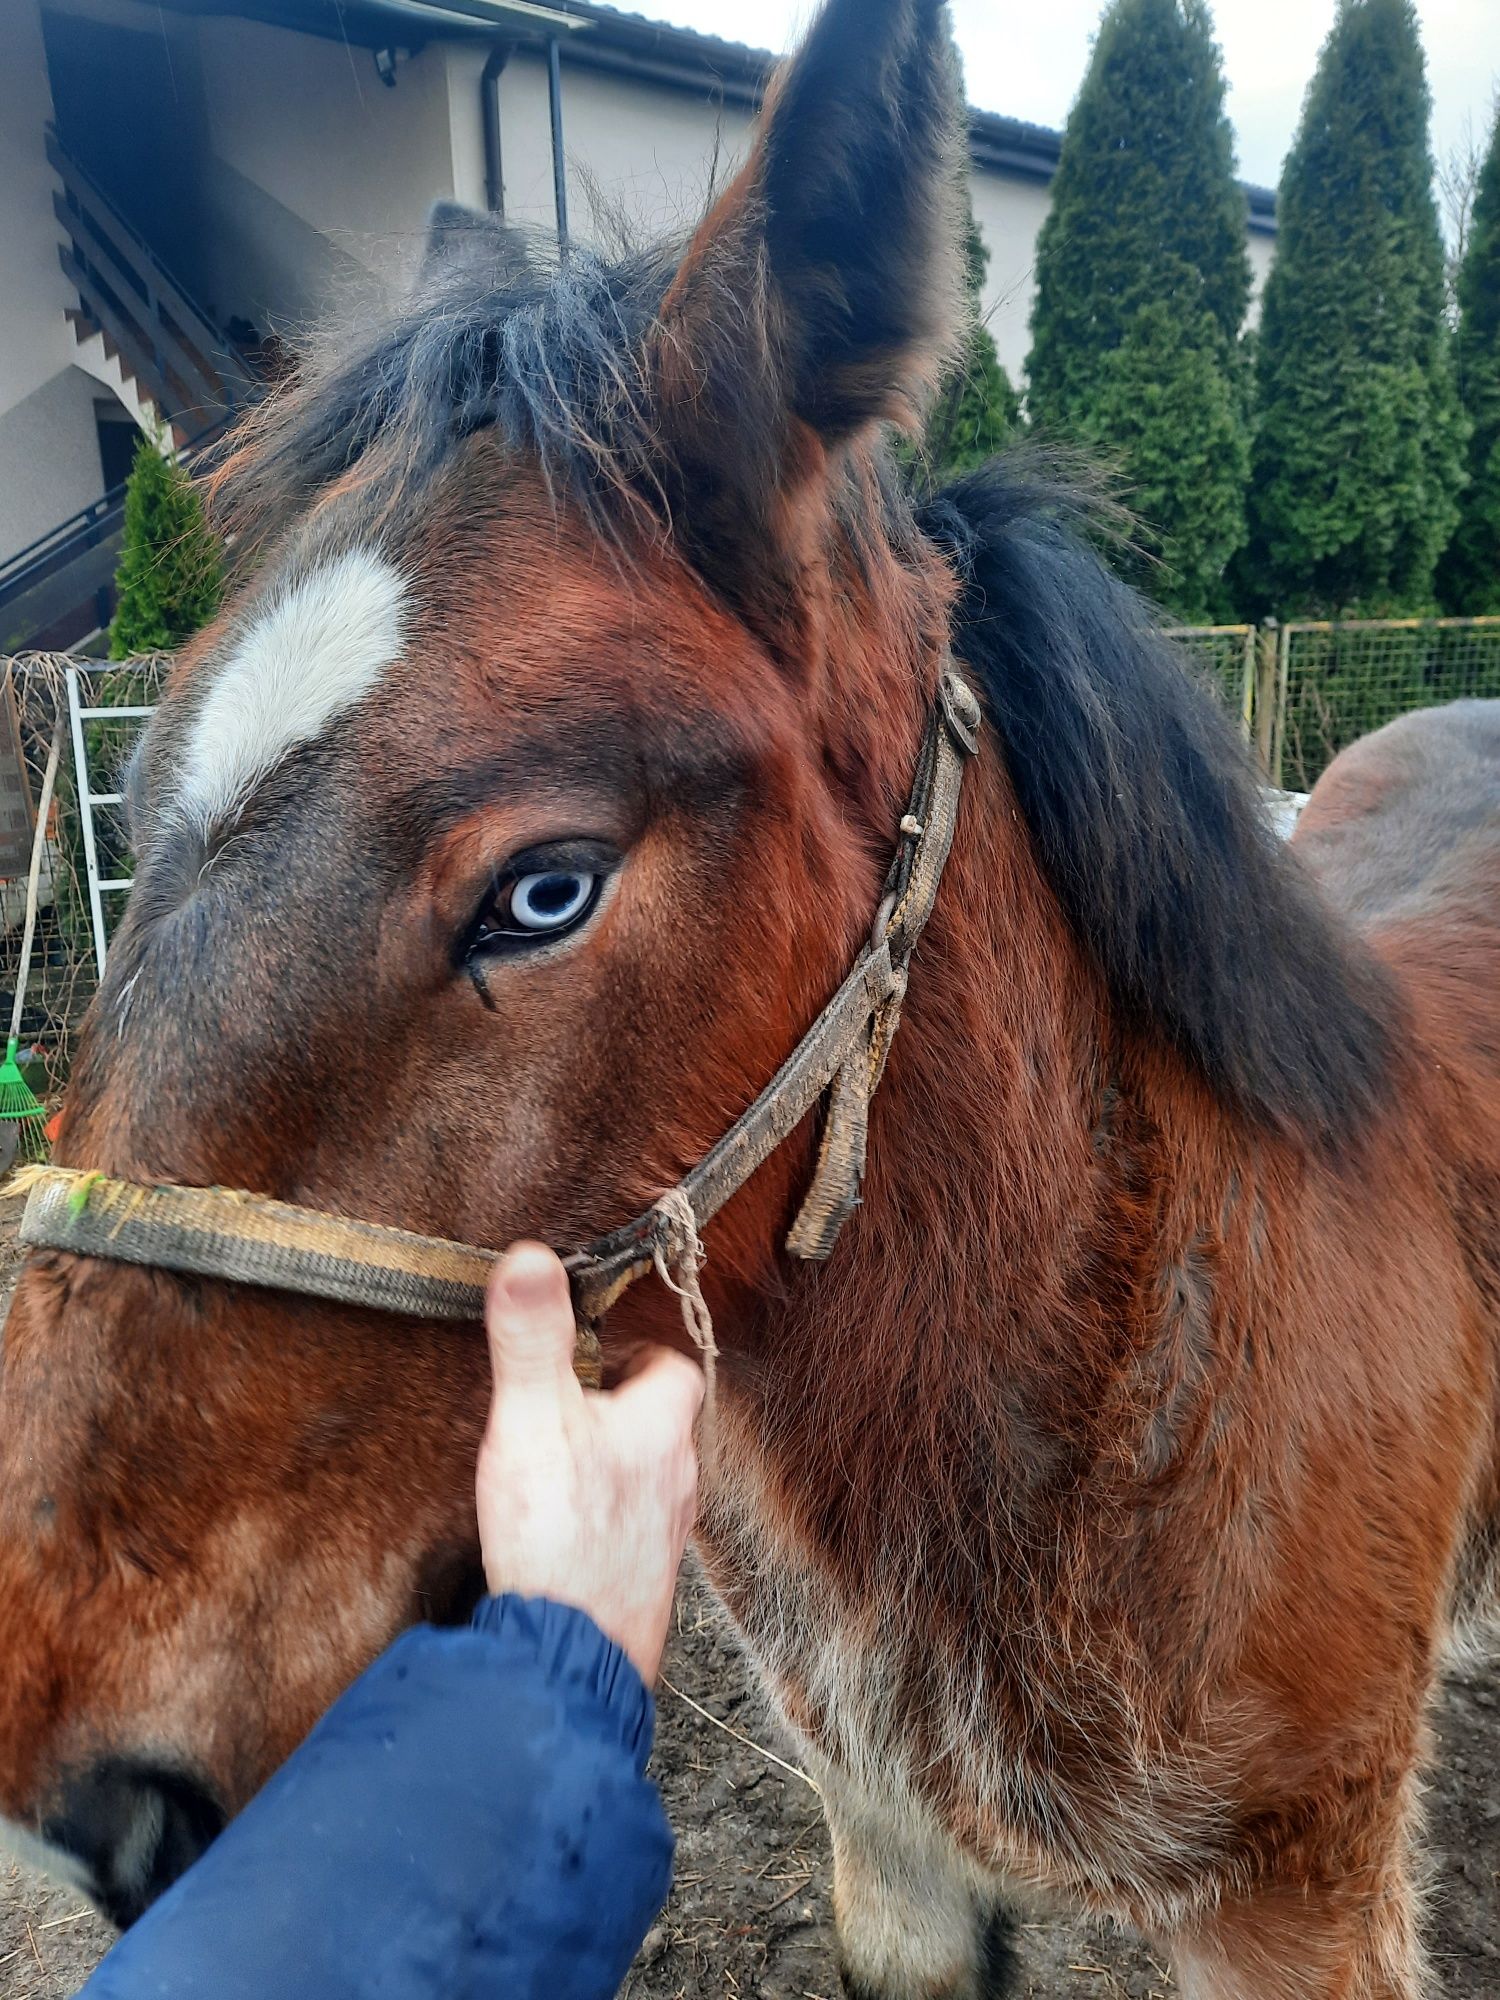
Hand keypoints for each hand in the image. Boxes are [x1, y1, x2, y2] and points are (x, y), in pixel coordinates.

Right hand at [476, 1243, 704, 1683]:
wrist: (572, 1659)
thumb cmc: (561, 1534)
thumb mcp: (533, 1418)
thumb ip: (531, 1338)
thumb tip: (530, 1256)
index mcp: (663, 1428)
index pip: (672, 1366)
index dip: (633, 1352)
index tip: (588, 1352)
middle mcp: (678, 1481)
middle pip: (658, 1424)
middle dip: (615, 1409)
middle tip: (559, 1407)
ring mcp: (664, 1539)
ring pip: (646, 1482)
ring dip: (609, 1468)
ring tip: (553, 1468)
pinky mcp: (640, 1586)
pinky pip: (627, 1535)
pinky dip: (600, 1523)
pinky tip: (558, 1535)